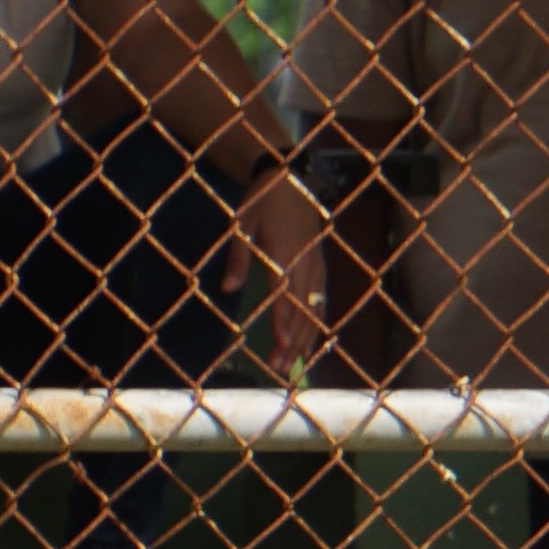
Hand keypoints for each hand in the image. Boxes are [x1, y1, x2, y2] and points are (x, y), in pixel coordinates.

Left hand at [222, 167, 326, 370]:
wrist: (290, 177)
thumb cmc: (261, 200)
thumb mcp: (241, 224)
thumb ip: (237, 260)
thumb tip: (226, 290)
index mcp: (284, 252)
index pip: (285, 296)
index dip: (284, 323)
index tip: (282, 347)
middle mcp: (305, 263)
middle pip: (301, 310)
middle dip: (292, 343)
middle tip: (280, 370)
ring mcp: (316, 265)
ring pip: (314, 309)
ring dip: (305, 338)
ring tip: (293, 364)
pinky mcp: (320, 264)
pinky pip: (321, 299)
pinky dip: (317, 322)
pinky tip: (311, 340)